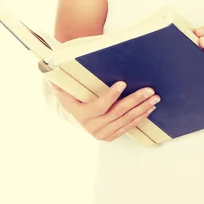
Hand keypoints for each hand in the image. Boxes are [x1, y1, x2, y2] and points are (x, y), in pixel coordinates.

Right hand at [46, 80, 160, 141]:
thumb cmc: (73, 96)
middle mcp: (93, 127)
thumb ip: (60, 80)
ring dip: (142, 108)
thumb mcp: (64, 89)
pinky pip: (129, 127)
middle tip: (149, 90)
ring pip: (126, 120)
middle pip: (117, 113)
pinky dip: (140, 117)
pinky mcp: (112, 136)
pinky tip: (149, 108)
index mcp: (82, 115)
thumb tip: (49, 68)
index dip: (111, 96)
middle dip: (135, 101)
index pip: (99, 106)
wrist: (77, 113)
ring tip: (154, 97)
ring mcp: (103, 134)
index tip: (122, 83)